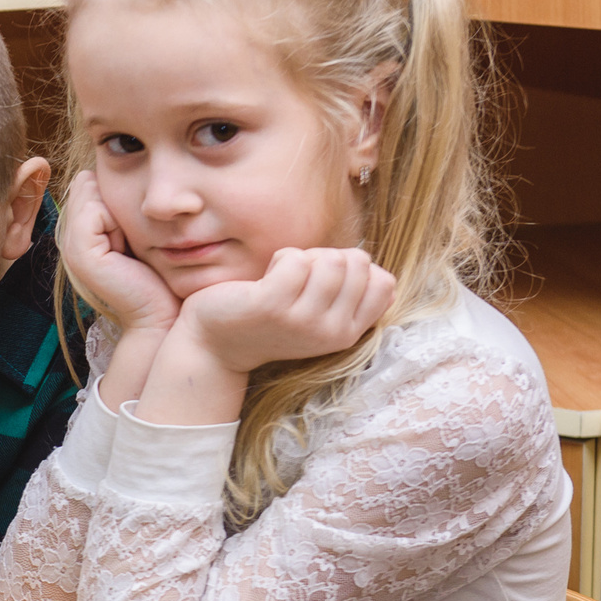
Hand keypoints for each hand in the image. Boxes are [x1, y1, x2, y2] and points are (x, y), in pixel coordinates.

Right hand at [57, 172, 178, 335]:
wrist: (161, 315)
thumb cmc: (160, 276)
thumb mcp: (139, 232)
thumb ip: (123, 206)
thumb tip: (112, 173)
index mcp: (81, 233)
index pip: (89, 182)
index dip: (116, 193)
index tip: (136, 228)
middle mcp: (69, 238)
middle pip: (87, 184)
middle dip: (116, 197)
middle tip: (133, 236)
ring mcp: (71, 246)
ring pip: (90, 192)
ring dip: (118, 207)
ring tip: (130, 241)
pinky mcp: (81, 253)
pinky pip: (94, 209)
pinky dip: (115, 218)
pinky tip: (126, 246)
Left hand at [177, 247, 395, 373]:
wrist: (216, 344)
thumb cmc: (271, 320)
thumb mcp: (320, 316)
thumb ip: (352, 298)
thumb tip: (379, 274)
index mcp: (348, 334)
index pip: (384, 283)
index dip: (356, 268)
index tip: (326, 281)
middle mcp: (331, 332)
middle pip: (358, 263)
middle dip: (329, 258)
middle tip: (299, 278)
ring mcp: (303, 321)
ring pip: (330, 259)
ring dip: (304, 257)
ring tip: (283, 278)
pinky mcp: (273, 306)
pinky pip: (296, 258)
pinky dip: (282, 257)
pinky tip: (266, 278)